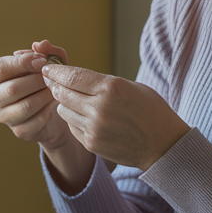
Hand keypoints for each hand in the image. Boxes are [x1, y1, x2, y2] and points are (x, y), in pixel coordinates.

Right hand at [0, 40, 74, 149]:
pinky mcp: (18, 131)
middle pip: (14, 88)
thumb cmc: (43, 78)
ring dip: (45, 95)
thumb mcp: (47, 60)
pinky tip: (54, 104)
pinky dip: (49, 111)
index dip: (22, 63)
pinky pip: (36, 121)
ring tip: (55, 88)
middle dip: (38, 80)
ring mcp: (3, 116)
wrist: (50, 107)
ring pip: (26, 106)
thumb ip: (46, 49)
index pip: (0, 68)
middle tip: (52, 77)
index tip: (42, 60)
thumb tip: (41, 44)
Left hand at [41, 63, 189, 170]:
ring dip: (65, 103)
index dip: (56, 70)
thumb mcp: (130, 86)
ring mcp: (93, 128)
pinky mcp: (91, 143)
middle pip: (62, 92)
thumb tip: (74, 78)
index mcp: (111, 88)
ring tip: (76, 100)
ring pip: (63, 110)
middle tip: (51, 80)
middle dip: (55, 85)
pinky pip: (72, 126)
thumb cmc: (151, 111)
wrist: (163, 145)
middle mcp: (99, 108)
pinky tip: (86, 117)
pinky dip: (74, 119)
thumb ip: (102, 83)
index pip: (73, 75)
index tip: (48, 67)